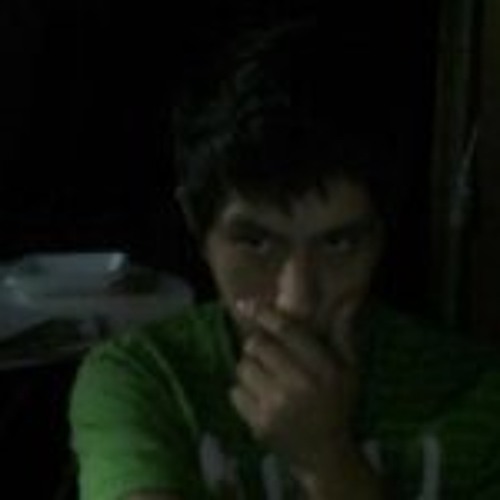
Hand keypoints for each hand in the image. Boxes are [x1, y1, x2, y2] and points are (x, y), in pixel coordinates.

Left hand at [230, 300, 360, 472]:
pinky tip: (260, 398)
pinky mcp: (259, 425)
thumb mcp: (349, 370)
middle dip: (257, 344)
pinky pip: (235, 391)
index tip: (249, 303)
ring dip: (250, 368)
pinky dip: (243, 391)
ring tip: (265, 378)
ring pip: (243, 367)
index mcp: (324, 370)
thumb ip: (343, 335)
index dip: (265, 314)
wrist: (325, 456)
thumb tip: (345, 300)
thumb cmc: (337, 405)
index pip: (288, 331)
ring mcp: (278, 408)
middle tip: (265, 352)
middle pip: (258, 345)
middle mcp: (300, 387)